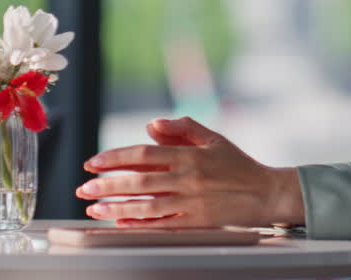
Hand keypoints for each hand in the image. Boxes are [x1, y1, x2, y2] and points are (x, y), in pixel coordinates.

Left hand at [75, 116, 304, 227]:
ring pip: (147, 205)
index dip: (115, 158)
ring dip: (116, 207)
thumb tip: (151, 125)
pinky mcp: (196, 222)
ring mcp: (192, 202)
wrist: (266, 193)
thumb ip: (182, 128)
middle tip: (83, 188)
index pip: (144, 154)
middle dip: (107, 184)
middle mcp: (188, 178)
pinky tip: (120, 222)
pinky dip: (139, 223)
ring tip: (93, 208)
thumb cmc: (239, 165)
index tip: (93, 162)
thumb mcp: (214, 138)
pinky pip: (162, 224)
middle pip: (140, 181)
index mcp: (190, 155)